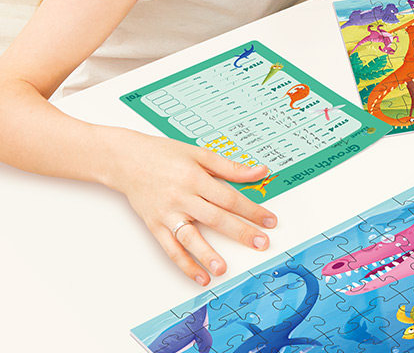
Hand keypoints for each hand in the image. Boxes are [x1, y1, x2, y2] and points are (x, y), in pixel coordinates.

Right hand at [107, 129, 276, 284]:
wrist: (127, 160)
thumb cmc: (164, 154)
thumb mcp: (199, 153)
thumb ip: (230, 167)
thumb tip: (260, 172)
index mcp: (196, 177)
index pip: (230, 198)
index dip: (252, 210)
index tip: (269, 220)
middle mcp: (182, 197)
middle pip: (216, 218)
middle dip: (241, 232)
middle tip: (261, 244)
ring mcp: (167, 213)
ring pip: (190, 238)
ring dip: (207, 255)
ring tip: (223, 269)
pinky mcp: (155, 225)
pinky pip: (170, 249)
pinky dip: (184, 264)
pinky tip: (199, 275)